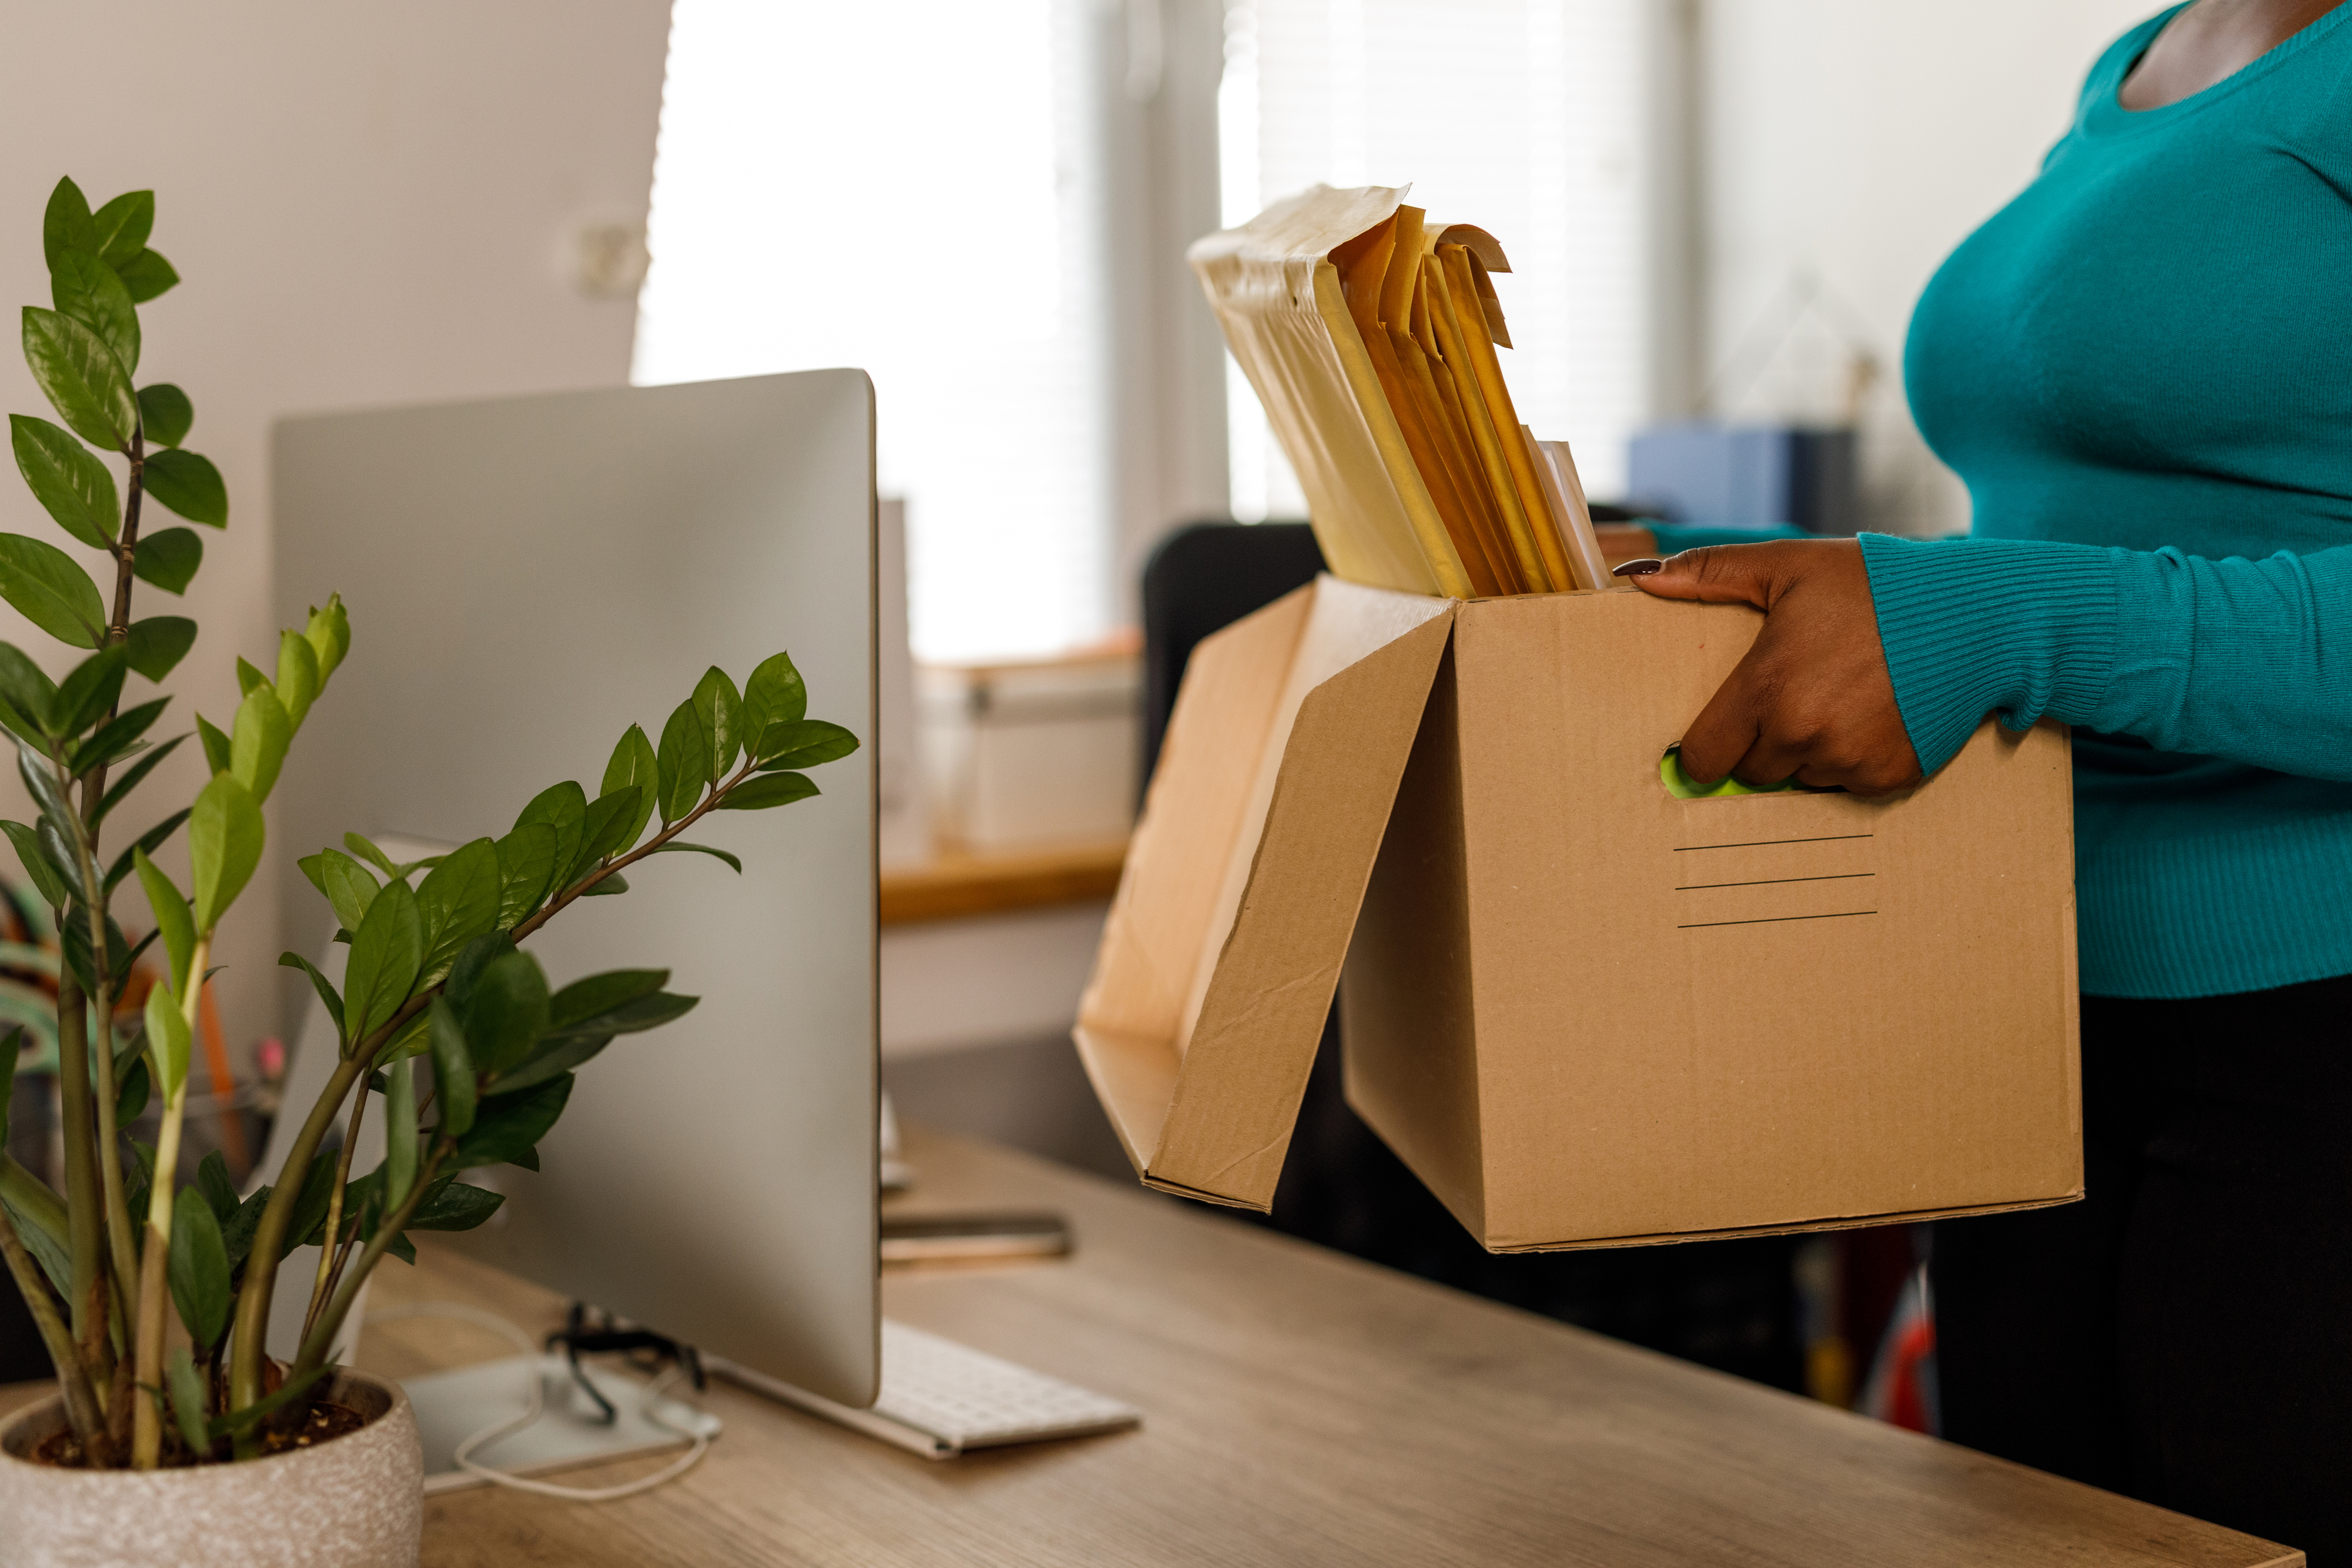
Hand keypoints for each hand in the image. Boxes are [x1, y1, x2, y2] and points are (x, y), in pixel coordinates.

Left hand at [1618, 539, 1923, 796]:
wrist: (1975, 614)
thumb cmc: (1874, 586)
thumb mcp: (1787, 566)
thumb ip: (1708, 574)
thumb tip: (1638, 576)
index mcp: (1767, 688)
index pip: (1704, 757)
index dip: (1704, 749)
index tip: (1714, 735)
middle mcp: (1802, 734)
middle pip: (1750, 773)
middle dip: (1759, 745)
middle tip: (1790, 699)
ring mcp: (1847, 761)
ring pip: (1798, 779)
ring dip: (1805, 753)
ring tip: (1836, 700)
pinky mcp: (1888, 778)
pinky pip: (1847, 785)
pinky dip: (1851, 761)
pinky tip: (1871, 716)